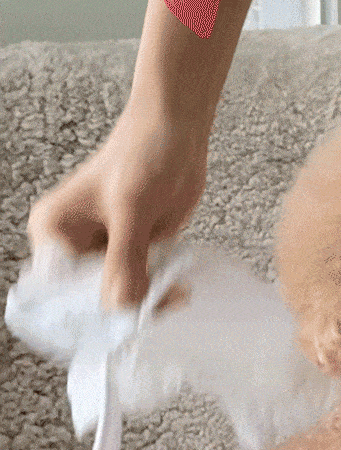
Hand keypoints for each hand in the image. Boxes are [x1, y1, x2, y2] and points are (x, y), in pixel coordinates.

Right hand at [27, 97, 208, 307]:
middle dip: (121, 308)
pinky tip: (178, 288)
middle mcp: (72, 247)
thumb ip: (124, 257)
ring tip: (175, 293)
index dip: (86, 311)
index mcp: (53, 232)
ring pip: (116, 298)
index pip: (58, 289)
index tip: (120, 318)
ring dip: (146, 303)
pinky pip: (139, 286)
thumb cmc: (144, 152)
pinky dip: (158, 292)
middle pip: (88, 300)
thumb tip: (119, 305)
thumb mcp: (132, 208)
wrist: (177, 130)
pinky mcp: (130, 252)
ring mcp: (102, 252)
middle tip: (157, 306)